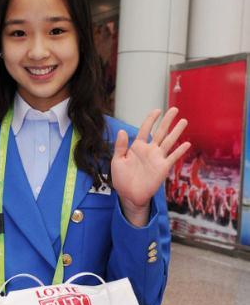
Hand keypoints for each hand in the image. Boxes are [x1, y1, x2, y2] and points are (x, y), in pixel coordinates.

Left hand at [111, 107, 189, 224]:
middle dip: (167, 121)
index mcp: (137, 147)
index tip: (157, 110)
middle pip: (160, 132)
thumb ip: (120, 146)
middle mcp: (149, 150)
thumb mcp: (117, 161)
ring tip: (184, 121)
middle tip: (174, 109)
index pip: (145, 129)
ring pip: (168, 142)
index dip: (151, 119)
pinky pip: (172, 157)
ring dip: (176, 132)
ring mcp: (157, 158)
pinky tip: (187, 144)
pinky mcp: (162, 168)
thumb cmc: (122, 179)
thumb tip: (122, 130)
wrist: (129, 195)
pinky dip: (180, 151)